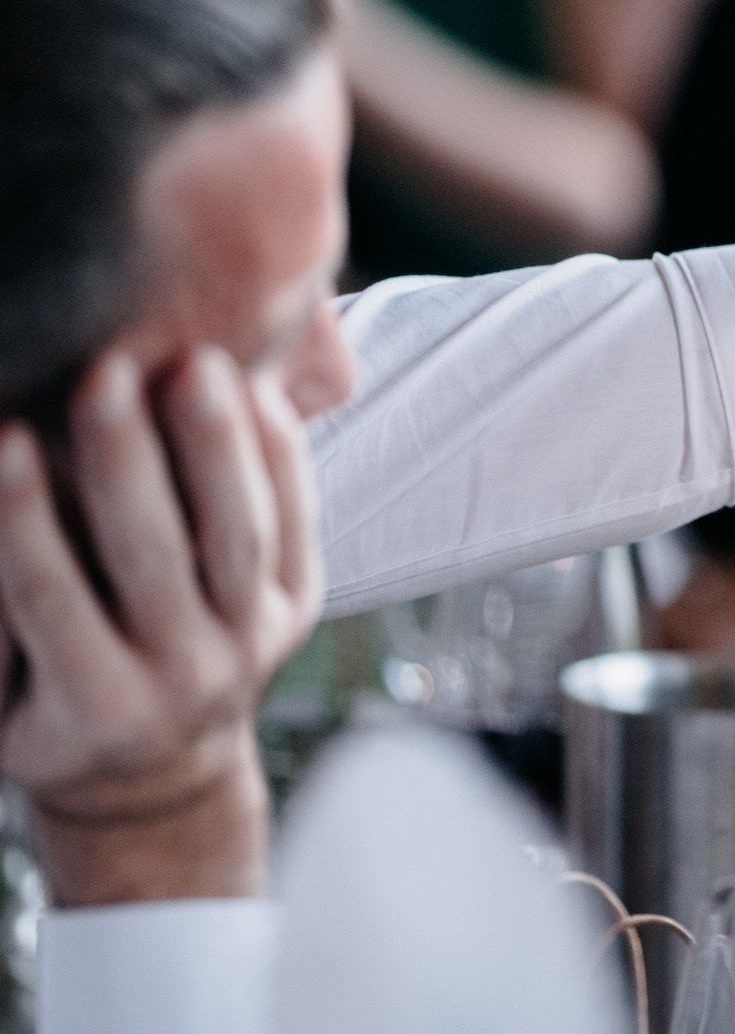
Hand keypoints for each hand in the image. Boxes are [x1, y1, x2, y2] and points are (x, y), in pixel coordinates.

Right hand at [0, 348, 322, 903]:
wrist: (159, 775)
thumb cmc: (47, 721)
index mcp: (94, 707)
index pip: (52, 597)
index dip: (24, 519)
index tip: (5, 436)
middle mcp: (186, 678)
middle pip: (155, 555)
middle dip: (127, 461)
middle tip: (104, 373)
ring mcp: (254, 642)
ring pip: (239, 533)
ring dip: (217, 444)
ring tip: (197, 364)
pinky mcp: (300, 607)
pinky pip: (296, 524)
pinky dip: (280, 457)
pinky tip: (259, 391)